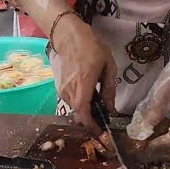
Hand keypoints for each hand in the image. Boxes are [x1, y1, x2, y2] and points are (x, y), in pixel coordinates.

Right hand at [51, 14, 116, 134]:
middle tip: (104, 117)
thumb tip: (111, 108)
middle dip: (91, 120)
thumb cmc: (90, 47)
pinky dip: (80, 103)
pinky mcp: (59, 87)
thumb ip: (109, 89)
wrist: (68, 35)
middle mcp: (69, 90)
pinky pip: (71, 101)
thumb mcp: (108, 66)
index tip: (101, 133)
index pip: (83, 114)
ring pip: (75, 108)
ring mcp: (62, 89)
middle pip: (79, 114)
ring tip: (98, 103)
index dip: (92, 126)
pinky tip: (89, 95)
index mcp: (83, 84)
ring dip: (86, 110)